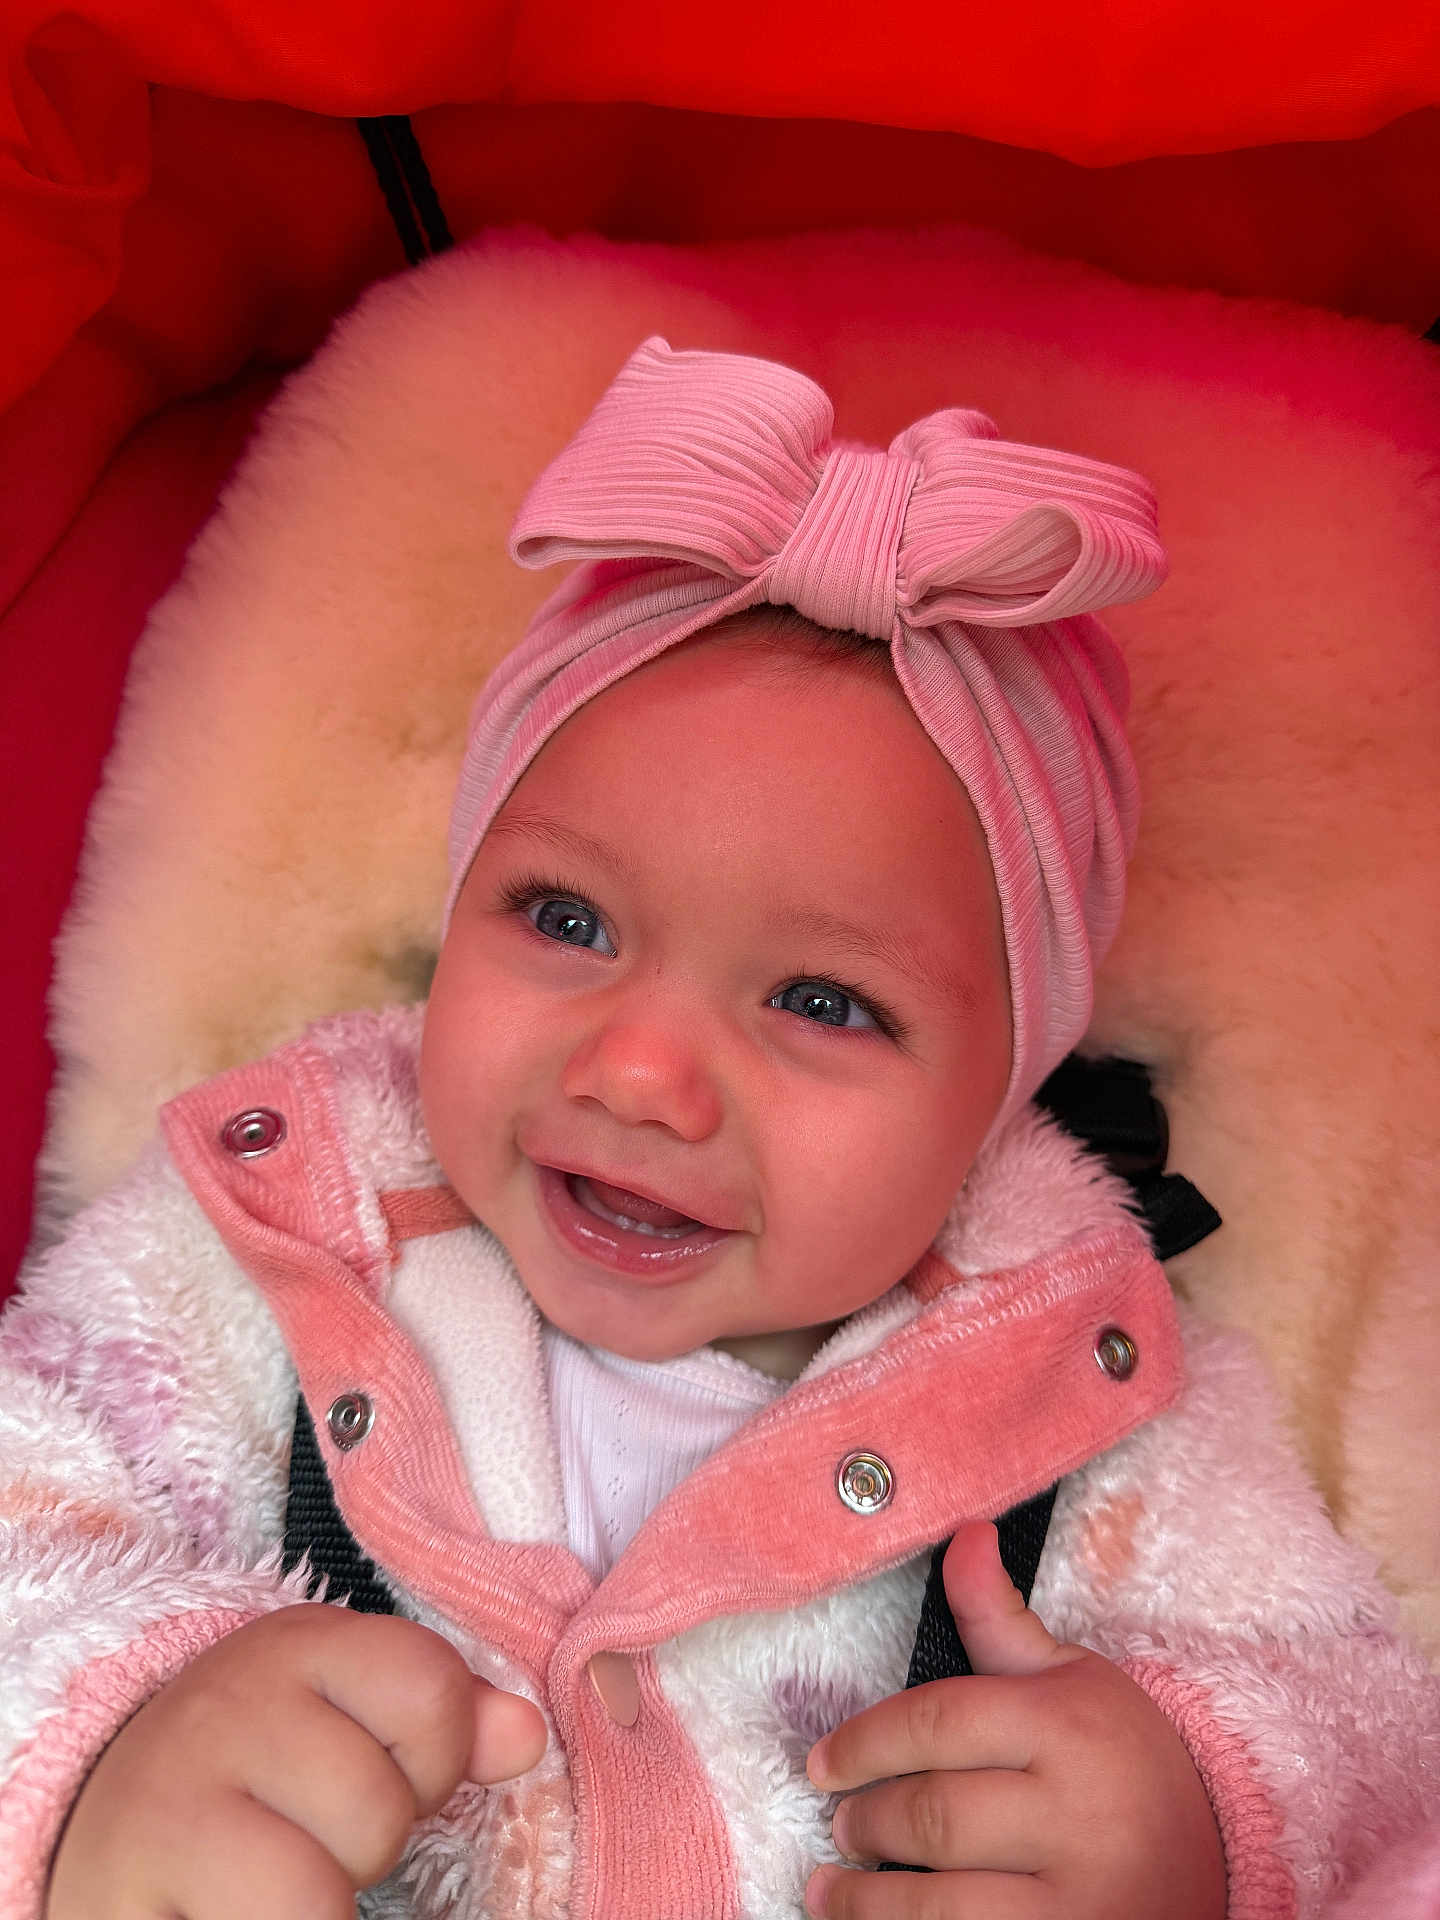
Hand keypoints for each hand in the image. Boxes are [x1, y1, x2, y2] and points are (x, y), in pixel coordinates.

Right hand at [46, 1605, 546, 1919]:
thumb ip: (441, 1722)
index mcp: (298, 1646)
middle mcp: (227, 1707)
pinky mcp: (124, 1891)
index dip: (433, 1753)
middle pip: (377, 1809)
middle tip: (307, 1831)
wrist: (107, 1820)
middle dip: (365, 1843)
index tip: (386, 1767)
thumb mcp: (348, 1718)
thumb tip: (525, 1735)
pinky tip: (236, 1906)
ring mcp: (168, 1805)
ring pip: (316, 1896)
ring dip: (314, 1906)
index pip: (429, 1688)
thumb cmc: (259, 1771)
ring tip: (267, 1879)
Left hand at [804, 1521, 1225, 1918]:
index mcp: (1065, 1726)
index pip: (937, 1722)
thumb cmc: (1127, 1762)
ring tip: (833, 1890)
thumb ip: (1000, 1618)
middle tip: (839, 1822)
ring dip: (869, 1901)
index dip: (864, 1742)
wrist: (1223, 1863)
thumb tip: (962, 1534)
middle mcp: (1075, 1811)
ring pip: (942, 1902)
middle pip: (932, 1814)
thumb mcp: (1072, 1680)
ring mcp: (1079, 1897)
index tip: (822, 1762)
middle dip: (867, 1821)